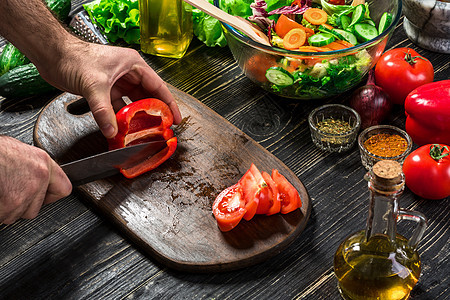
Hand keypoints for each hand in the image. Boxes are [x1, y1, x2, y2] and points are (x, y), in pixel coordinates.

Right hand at [0, 136, 71, 223]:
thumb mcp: (21, 151)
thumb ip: (32, 167)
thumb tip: (32, 175)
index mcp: (44, 163)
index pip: (63, 189)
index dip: (51, 196)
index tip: (44, 196)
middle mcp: (39, 178)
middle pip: (35, 207)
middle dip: (22, 205)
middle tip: (11, 194)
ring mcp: (26, 193)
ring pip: (18, 213)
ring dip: (7, 209)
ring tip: (1, 192)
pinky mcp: (11, 203)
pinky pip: (4, 216)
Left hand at [35, 39, 181, 138]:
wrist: (52, 55)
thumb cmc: (75, 58)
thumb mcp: (94, 85)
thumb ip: (104, 111)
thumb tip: (112, 131)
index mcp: (133, 65)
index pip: (158, 87)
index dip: (169, 104)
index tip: (175, 119)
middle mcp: (128, 73)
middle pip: (147, 97)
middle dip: (154, 113)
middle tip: (161, 129)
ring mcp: (117, 82)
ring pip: (132, 103)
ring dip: (136, 118)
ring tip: (144, 133)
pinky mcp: (105, 90)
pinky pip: (117, 107)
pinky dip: (120, 118)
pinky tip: (122, 130)